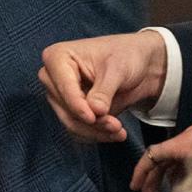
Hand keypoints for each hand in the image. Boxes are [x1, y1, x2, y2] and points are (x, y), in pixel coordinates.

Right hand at [38, 30, 167, 141]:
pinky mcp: (70, 110)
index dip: (77, 105)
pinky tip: (114, 133)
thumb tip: (95, 111)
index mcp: (57, 57)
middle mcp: (53, 77)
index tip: (94, 118)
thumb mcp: (118, 69)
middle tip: (117, 126)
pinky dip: (95, 135)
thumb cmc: (125, 56)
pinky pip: (77, 129)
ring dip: (95, 131)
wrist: (138, 65)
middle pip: (66, 108)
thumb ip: (104, 91)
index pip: (63, 87)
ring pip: (70, 122)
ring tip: (119, 131)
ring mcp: (60, 95)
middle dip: (92, 121)